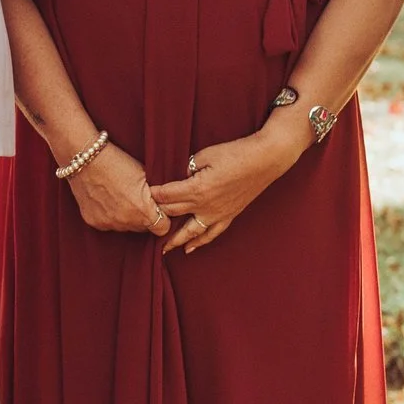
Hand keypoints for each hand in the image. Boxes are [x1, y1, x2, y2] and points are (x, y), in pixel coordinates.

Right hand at [64, 140, 168, 236]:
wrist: (84, 157)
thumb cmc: (117, 161)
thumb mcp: (145, 175)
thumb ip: (156, 195)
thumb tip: (166, 203)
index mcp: (142, 210)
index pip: (163, 228)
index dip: (163, 218)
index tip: (158, 209)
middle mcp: (125, 221)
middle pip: (143, 228)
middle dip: (144, 217)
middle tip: (136, 198)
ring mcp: (107, 223)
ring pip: (126, 227)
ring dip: (126, 217)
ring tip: (120, 197)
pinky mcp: (93, 221)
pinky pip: (109, 224)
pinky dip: (110, 215)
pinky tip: (106, 200)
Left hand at [148, 120, 302, 254]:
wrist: (266, 160)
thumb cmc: (235, 153)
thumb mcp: (205, 156)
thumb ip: (187, 168)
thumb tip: (177, 176)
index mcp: (196, 189)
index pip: (165, 196)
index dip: (151, 195)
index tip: (137, 196)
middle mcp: (205, 205)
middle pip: (173, 213)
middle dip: (156, 217)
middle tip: (141, 222)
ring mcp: (218, 213)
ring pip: (190, 232)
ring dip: (174, 240)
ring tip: (161, 249)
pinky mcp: (229, 215)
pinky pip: (212, 234)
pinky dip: (200, 243)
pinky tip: (189, 249)